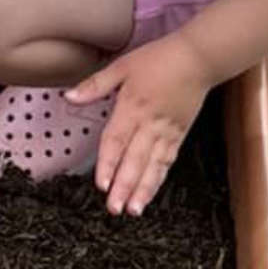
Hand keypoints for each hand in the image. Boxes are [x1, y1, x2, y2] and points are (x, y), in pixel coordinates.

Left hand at [68, 31, 217, 216]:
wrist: (198, 58)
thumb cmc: (158, 59)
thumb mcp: (122, 66)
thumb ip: (95, 85)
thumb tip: (69, 96)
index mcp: (132, 107)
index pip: (117, 140)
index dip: (109, 163)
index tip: (102, 184)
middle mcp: (150, 124)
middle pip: (135, 159)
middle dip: (124, 186)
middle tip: (115, 208)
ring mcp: (167, 131)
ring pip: (153, 165)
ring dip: (143, 190)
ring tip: (133, 210)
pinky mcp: (179, 135)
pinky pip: (167, 161)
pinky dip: (158, 179)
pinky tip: (150, 194)